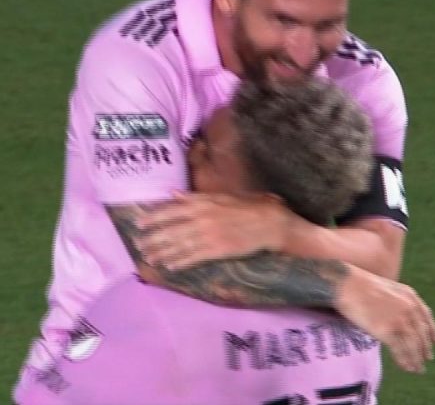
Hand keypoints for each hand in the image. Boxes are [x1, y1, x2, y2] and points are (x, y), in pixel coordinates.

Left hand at [134, 191, 288, 268]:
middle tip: (139, 245)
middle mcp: (203, 219)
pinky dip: (180, 262)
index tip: (139, 222)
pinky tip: (170, 266)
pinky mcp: (217, 251)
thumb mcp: (221, 196)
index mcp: (204, 203)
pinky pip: (194, 258)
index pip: (171, 210)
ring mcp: (209, 236)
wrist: (270, 222)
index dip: (154, 217)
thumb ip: (196, 197)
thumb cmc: (248, 206)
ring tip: (149, 258)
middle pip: (171, 230)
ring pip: (179, 246)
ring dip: (162, 253)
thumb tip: (174, 194)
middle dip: (153, 239)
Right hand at [335, 267, 434, 373]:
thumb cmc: (362, 285)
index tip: (434, 341)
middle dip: (425, 348)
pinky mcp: (388, 331)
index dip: (431, 331)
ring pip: (413, 346)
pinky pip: (400, 351)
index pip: (426, 317)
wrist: (348, 285)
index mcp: (410, 296)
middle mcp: (409, 308)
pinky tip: (406, 367)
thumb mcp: (388, 287)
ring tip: (418, 369)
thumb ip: (399, 300)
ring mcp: (399, 320)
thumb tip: (402, 316)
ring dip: (416, 359)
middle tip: (426, 359)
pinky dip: (404, 361)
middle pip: (422, 334)